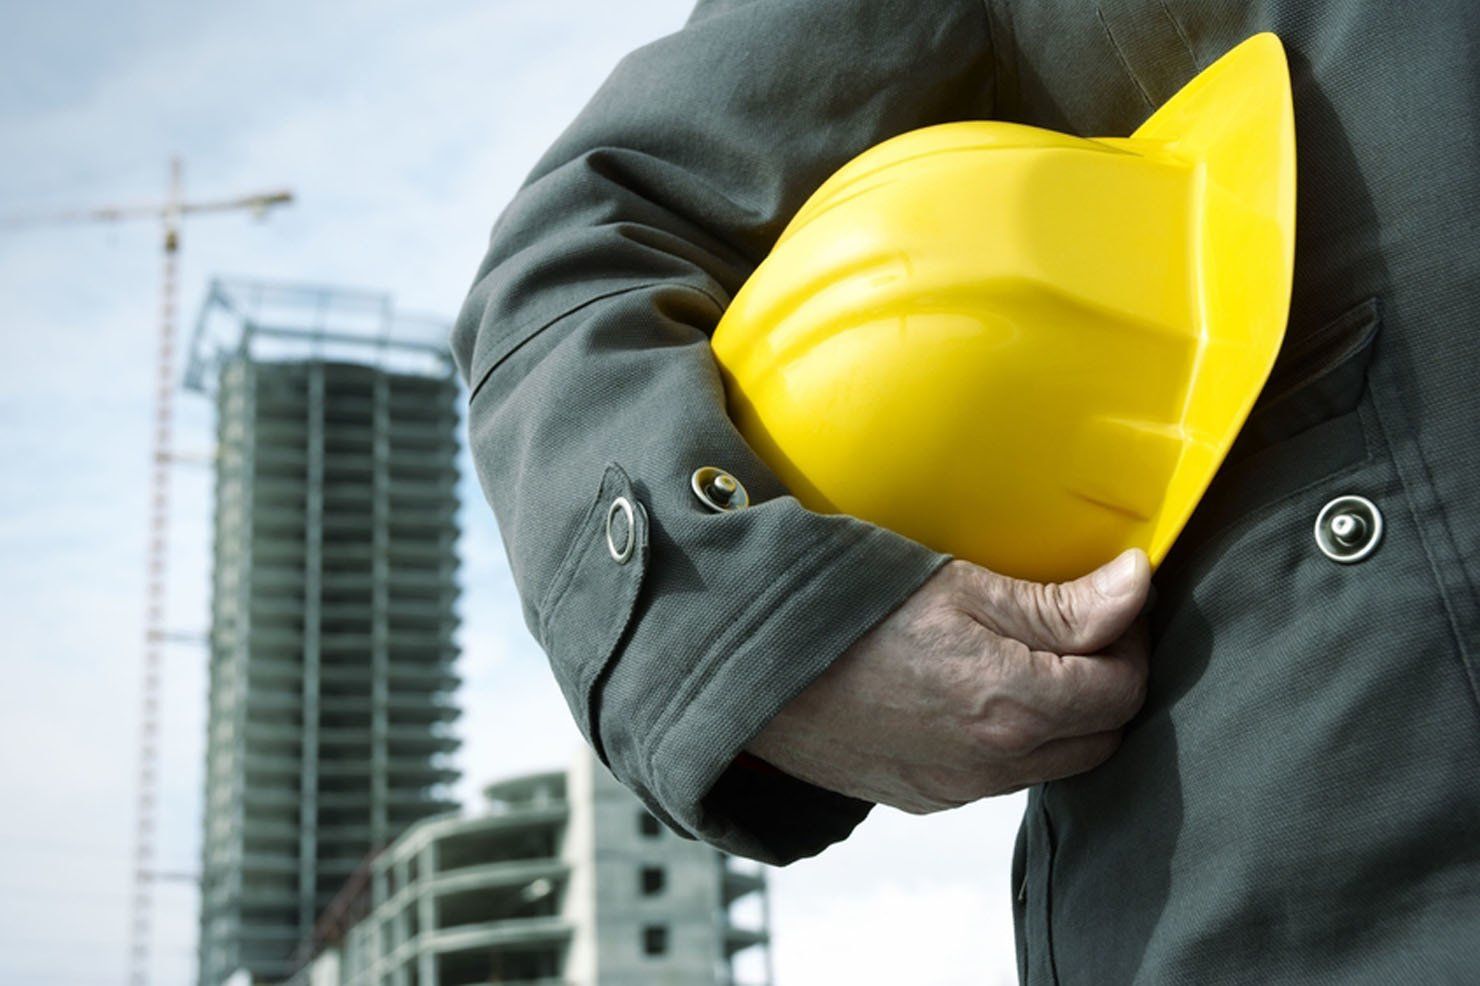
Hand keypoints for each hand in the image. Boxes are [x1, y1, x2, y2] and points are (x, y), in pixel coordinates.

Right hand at [743, 549, 1151, 813]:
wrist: (755, 668)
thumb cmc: (847, 614)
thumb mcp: (959, 587)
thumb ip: (1059, 604)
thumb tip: (1136, 588)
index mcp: (1013, 706)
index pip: (1124, 686)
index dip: (1128, 635)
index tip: (1106, 597)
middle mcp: (995, 763)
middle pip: (1102, 734)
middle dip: (1105, 680)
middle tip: (1076, 625)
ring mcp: (960, 788)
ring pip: (1054, 760)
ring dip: (1061, 713)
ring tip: (1022, 654)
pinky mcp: (928, 796)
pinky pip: (1001, 775)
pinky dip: (1012, 737)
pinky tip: (974, 690)